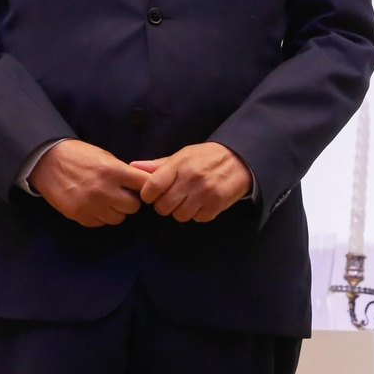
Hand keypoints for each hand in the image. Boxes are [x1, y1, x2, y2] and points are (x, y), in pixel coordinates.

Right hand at [29, 139, 150, 227]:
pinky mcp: (79, 216)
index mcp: (114, 171)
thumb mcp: (106, 158)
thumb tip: (143, 185)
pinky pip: (100, 223)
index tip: (142, 187)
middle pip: (134, 207)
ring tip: (107, 199)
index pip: (145, 185)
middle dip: (130, 201)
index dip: (146, 187)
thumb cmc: (81, 156)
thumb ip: (124, 173)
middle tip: (122, 194)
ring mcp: (91, 205)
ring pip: (118, 219)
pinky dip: (100, 216)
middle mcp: (105, 190)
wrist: (48, 162)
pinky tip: (94, 205)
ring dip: (116, 211)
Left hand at [131, 142, 251, 222]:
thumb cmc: (206, 157)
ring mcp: (205, 192)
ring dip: (182, 211)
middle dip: (165, 205)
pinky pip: (198, 219)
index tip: (154, 194)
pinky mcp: (218, 203)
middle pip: (163, 207)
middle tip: (174, 197)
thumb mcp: (183, 155)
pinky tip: (203, 203)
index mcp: (180, 164)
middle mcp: (192, 178)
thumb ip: (158, 165)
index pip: (152, 187)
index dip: (149, 195)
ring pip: (180, 216)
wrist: (241, 158)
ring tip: (190, 200)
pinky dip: (199, 214)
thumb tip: (132, 167)